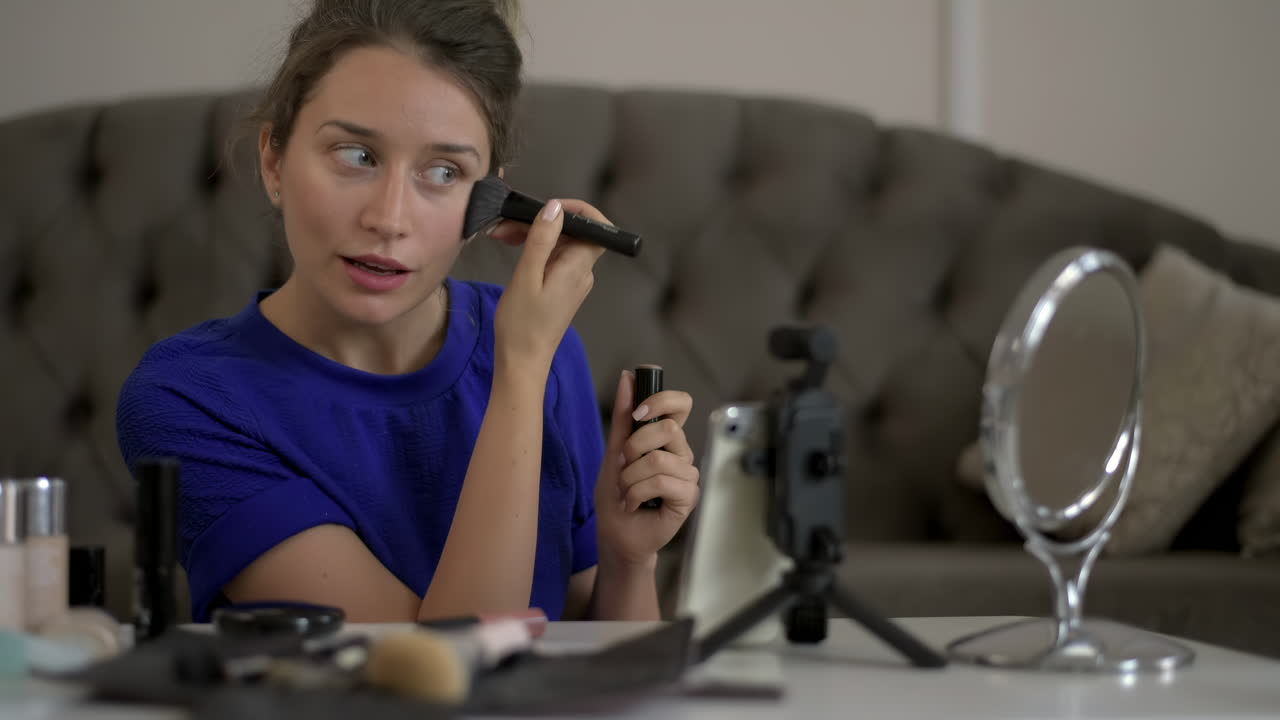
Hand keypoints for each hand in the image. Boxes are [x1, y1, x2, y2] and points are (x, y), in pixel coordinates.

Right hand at [490, 199, 606, 368]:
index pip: (596, 227)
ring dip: (534, 234)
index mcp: (578, 267)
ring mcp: (572, 281)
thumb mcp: (526, 277)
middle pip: (572, 233)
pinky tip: (512, 248)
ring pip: (560, 244)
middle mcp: (581, 272)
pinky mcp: (561, 288)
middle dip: (543, 221)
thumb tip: (555, 208)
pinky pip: (553, 259)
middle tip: (507, 224)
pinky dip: (535, 249)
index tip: (547, 207)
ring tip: (501, 234)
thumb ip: (542, 240)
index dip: (577, 210)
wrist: (522, 361)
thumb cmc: (522, 325)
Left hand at [594, 370, 699, 566]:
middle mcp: (681, 453)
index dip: (663, 400)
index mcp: (666, 438)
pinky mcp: (689, 497)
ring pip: (659, 459)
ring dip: (630, 478)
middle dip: (634, 447)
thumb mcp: (613, 451)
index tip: (639, 413)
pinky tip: (633, 504)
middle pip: (669, 428)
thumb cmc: (616, 495)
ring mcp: (688, 475)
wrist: (616, 534)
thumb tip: (627, 377)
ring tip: (625, 492)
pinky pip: (662, 482)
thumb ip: (623, 417)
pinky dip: (637, 493)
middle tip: (622, 467)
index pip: (681, 404)